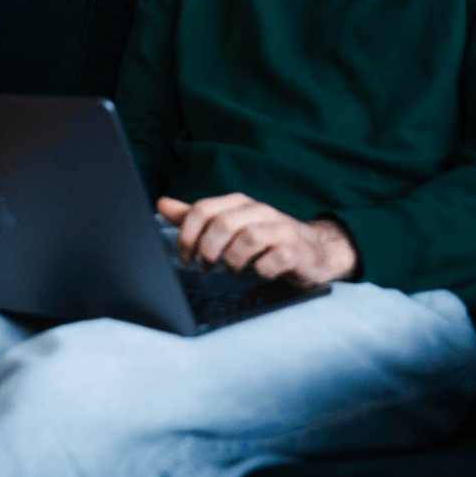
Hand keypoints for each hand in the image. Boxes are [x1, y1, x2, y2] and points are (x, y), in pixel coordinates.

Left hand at [157, 193, 358, 287]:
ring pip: (247, 239)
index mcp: (238, 203)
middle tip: (205, 267)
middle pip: (222, 224)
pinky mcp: (296, 251)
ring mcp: (280, 229)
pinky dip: (260, 270)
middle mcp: (259, 211)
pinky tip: (257, 273)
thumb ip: (196, 217)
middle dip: (207, 250)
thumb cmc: (263, 240)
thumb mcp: (228, 225)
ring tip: (231, 270)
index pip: (202, 209)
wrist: (313, 251)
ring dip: (232, 261)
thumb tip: (161, 204)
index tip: (185, 258)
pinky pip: (274, 259)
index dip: (187, 235)